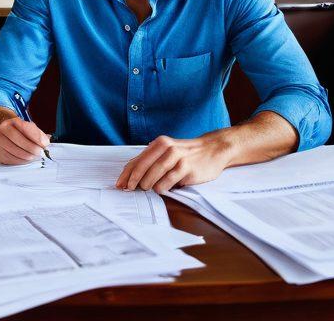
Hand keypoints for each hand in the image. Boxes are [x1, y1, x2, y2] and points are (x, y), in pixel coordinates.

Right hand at [0, 116, 50, 164]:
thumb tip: (45, 142)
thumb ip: (38, 134)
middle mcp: (3, 130)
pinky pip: (11, 159)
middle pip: (19, 140)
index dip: (36, 137)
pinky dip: (21, 161)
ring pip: (15, 152)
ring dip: (28, 156)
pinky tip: (26, 159)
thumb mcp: (28, 128)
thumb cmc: (18, 131)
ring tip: (34, 156)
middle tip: (41, 152)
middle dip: (32, 148)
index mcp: (12, 121)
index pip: (25, 127)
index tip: (45, 144)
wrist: (2, 132)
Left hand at [116, 134, 233, 191]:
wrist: (213, 149)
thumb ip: (153, 161)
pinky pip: (170, 179)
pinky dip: (162, 186)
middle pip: (143, 166)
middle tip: (129, 189)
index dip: (127, 173)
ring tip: (145, 189)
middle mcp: (167, 148)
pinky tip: (160, 190)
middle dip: (133, 180)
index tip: (120, 184)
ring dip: (147, 183)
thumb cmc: (188, 154)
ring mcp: (177, 157)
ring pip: (155, 172)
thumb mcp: (168, 152)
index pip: (138, 160)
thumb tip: (132, 176)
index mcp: (159, 143)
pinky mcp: (187, 167)